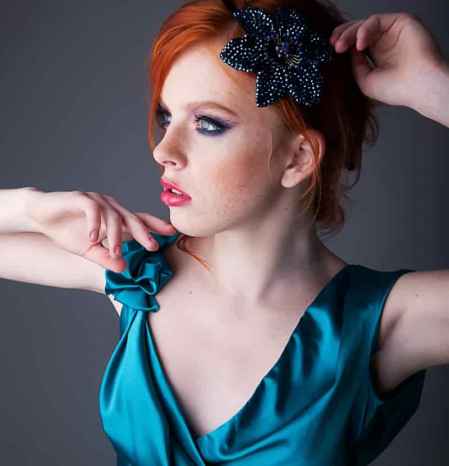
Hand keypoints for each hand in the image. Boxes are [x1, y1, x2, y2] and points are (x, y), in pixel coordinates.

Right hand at [24, 187, 177, 272]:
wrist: (40, 216)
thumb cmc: (67, 231)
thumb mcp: (89, 250)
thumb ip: (106, 258)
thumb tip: (123, 269)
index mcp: (116, 217)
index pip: (140, 220)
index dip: (156, 226)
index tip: (172, 233)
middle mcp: (111, 207)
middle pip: (132, 218)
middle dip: (144, 233)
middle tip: (152, 247)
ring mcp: (97, 200)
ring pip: (114, 217)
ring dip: (115, 236)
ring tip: (114, 252)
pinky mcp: (81, 198)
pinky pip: (93, 209)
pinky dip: (95, 223)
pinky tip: (94, 237)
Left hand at [329, 12, 445, 108]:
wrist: (419, 86)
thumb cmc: (396, 89)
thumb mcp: (365, 80)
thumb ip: (354, 64)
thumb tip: (346, 51)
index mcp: (377, 55)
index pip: (355, 44)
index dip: (342, 45)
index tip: (330, 51)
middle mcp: (385, 42)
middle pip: (358, 32)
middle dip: (342, 36)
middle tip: (333, 45)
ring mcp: (392, 31)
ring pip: (365, 25)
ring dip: (349, 33)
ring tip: (339, 46)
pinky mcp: (400, 22)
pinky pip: (376, 20)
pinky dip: (364, 30)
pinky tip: (359, 44)